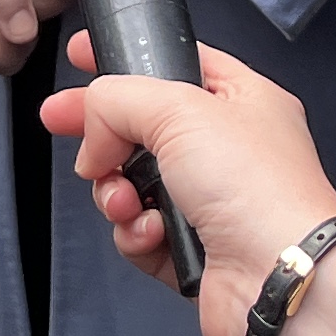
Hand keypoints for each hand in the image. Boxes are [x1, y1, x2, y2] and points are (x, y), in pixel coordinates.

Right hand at [44, 39, 335, 335]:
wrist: (279, 279)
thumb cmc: (253, 185)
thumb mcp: (180, 109)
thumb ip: (120, 99)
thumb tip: (94, 135)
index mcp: (241, 100)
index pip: (174, 64)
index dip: (127, 58)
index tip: (80, 56)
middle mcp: (228, 150)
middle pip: (144, 125)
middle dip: (100, 128)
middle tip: (56, 120)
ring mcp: (212, 204)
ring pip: (134, 183)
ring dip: (116, 190)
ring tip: (123, 199)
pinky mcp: (195, 253)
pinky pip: (142, 233)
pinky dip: (136, 234)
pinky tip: (150, 234)